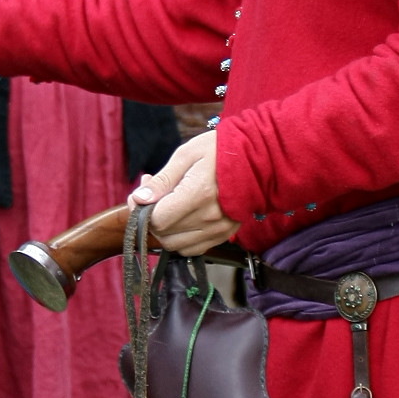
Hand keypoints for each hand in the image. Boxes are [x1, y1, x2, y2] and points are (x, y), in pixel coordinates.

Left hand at [127, 130, 240, 254]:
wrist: (258, 157)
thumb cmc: (220, 149)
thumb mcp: (186, 155)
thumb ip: (163, 180)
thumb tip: (140, 198)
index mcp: (198, 193)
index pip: (158, 219)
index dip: (141, 210)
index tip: (139, 195)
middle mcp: (210, 217)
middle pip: (164, 235)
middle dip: (150, 218)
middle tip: (152, 195)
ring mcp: (219, 228)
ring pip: (176, 245)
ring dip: (164, 229)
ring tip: (168, 205)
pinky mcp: (225, 234)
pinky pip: (193, 248)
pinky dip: (180, 237)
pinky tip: (181, 217)